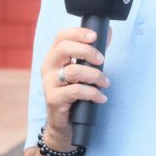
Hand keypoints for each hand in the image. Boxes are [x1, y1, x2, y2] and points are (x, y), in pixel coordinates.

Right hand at [41, 27, 109, 149]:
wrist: (65, 124)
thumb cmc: (75, 93)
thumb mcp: (84, 70)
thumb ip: (93, 52)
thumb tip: (107, 32)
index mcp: (54, 56)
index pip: (61, 36)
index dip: (78, 33)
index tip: (95, 36)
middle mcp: (48, 67)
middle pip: (64, 48)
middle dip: (87, 51)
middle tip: (102, 60)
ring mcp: (49, 83)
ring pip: (73, 71)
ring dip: (95, 75)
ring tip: (105, 83)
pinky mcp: (53, 99)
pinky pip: (75, 91)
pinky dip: (93, 93)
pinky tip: (101, 98)